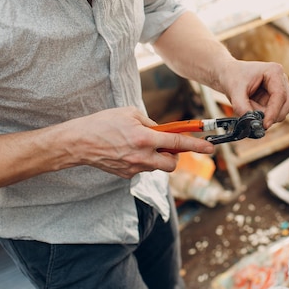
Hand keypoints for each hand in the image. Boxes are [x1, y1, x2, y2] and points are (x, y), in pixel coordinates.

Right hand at [63, 107, 213, 177]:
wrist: (78, 143)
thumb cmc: (102, 123)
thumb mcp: (130, 114)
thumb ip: (150, 123)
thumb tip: (161, 131)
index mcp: (145, 138)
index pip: (177, 142)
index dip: (197, 145)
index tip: (210, 147)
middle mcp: (142, 156)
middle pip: (171, 164)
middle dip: (174, 157)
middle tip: (167, 147)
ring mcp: (134, 168)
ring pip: (156, 167)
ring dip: (156, 158)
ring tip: (140, 145)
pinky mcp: (126, 175)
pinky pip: (142, 169)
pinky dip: (142, 161)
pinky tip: (127, 151)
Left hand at [219, 60, 288, 128]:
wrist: (229, 74)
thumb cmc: (233, 77)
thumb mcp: (234, 92)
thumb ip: (242, 107)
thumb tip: (251, 122)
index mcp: (274, 71)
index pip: (280, 95)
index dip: (274, 112)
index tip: (264, 124)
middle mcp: (281, 79)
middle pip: (287, 103)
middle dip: (273, 115)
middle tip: (256, 121)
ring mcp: (281, 89)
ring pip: (284, 110)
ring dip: (268, 115)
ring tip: (250, 107)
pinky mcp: (277, 98)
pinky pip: (276, 113)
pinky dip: (265, 115)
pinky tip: (253, 108)